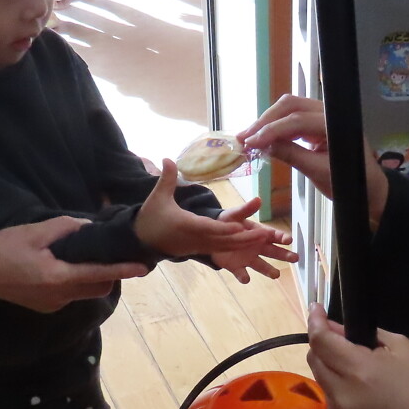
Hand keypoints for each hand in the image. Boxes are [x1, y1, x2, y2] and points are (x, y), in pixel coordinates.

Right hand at [0, 216, 148, 311]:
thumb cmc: (2, 249)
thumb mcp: (34, 232)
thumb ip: (64, 228)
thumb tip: (87, 226)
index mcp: (58, 277)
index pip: (100, 274)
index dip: (123, 270)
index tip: (142, 267)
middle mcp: (60, 296)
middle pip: (99, 288)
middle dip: (111, 275)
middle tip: (113, 257)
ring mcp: (52, 305)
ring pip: (85, 294)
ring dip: (92, 279)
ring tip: (88, 260)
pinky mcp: (45, 307)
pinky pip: (70, 296)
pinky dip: (76, 284)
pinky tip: (65, 268)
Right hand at [134, 159, 258, 256]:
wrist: (142, 241)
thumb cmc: (151, 218)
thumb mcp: (158, 197)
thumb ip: (167, 178)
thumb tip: (167, 157)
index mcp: (188, 225)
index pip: (210, 228)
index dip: (226, 229)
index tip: (241, 228)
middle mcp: (197, 239)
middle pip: (225, 241)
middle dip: (246, 239)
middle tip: (267, 235)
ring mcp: (200, 247)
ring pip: (226, 248)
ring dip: (246, 244)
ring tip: (266, 239)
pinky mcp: (200, 250)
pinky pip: (222, 251)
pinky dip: (237, 248)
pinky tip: (251, 244)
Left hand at [209, 196, 297, 282]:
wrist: (212, 234)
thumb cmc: (227, 222)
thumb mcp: (235, 214)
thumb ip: (246, 209)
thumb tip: (258, 199)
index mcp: (259, 234)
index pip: (274, 236)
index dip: (282, 238)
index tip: (289, 240)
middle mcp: (257, 248)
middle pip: (274, 252)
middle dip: (285, 255)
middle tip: (295, 258)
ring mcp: (248, 258)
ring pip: (262, 266)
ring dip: (269, 270)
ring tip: (276, 275)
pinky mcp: (237, 266)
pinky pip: (241, 273)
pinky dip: (244, 277)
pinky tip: (246, 278)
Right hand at [238, 95, 388, 227]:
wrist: (368, 189)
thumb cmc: (347, 183)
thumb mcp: (317, 171)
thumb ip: (291, 155)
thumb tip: (262, 145)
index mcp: (334, 123)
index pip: (296, 120)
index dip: (271, 130)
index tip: (250, 142)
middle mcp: (328, 113)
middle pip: (290, 106)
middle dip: (265, 121)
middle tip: (244, 137)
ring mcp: (323, 116)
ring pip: (290, 109)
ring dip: (268, 122)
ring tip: (249, 137)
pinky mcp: (317, 124)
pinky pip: (293, 119)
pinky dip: (277, 127)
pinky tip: (263, 138)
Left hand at [306, 305, 408, 408]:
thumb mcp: (403, 348)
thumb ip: (366, 335)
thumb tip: (337, 329)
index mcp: (359, 370)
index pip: (321, 341)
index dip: (315, 322)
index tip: (315, 309)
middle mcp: (341, 394)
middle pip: (314, 360)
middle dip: (323, 345)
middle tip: (342, 341)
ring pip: (321, 381)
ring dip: (332, 370)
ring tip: (359, 372)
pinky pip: (331, 402)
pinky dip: (340, 393)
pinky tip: (363, 396)